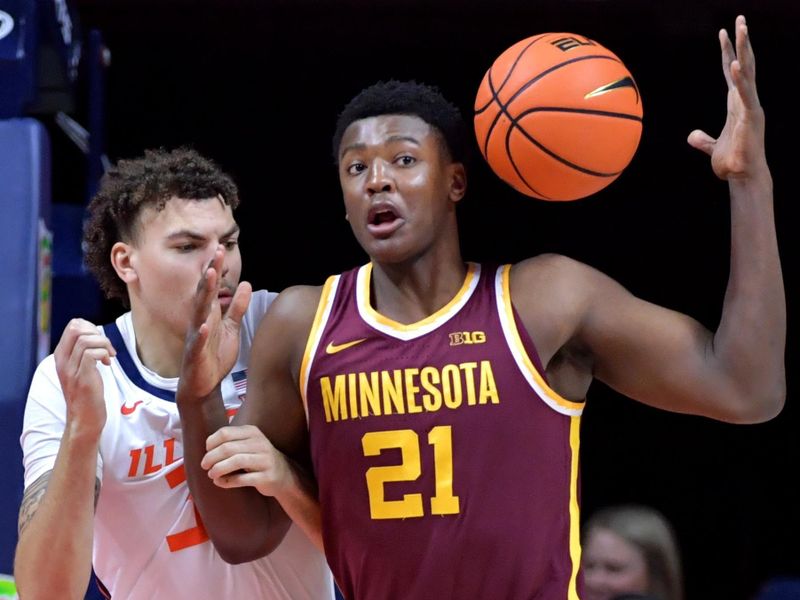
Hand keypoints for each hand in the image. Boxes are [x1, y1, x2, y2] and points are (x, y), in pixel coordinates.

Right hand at [53, 318, 115, 437]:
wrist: (84, 420)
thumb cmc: (87, 394)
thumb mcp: (80, 369)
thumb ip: (82, 353)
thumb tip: (95, 335)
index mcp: (61, 356)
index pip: (72, 326)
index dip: (91, 327)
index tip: (100, 341)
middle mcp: (62, 361)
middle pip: (76, 328)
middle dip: (97, 332)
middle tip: (106, 347)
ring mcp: (71, 370)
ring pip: (86, 340)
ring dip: (104, 344)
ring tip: (109, 356)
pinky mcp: (83, 379)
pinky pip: (92, 354)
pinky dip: (104, 354)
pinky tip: (108, 364)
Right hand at [179, 245, 251, 399]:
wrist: (203, 385)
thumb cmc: (215, 355)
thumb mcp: (231, 328)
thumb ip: (237, 308)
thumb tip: (246, 284)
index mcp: (209, 314)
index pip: (212, 287)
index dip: (216, 268)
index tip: (220, 248)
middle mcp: (200, 321)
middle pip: (205, 293)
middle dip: (210, 272)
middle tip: (215, 252)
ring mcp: (196, 337)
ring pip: (199, 312)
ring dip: (204, 294)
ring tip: (210, 277)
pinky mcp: (195, 355)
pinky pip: (197, 343)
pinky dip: (200, 335)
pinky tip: (204, 326)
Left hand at [202, 425, 293, 497]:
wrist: (284, 474)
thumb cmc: (258, 458)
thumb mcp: (248, 444)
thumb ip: (231, 441)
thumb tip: (207, 446)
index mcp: (252, 432)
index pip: (225, 433)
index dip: (211, 443)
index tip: (207, 452)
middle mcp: (260, 443)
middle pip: (227, 448)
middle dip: (211, 457)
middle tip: (204, 466)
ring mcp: (265, 460)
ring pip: (235, 461)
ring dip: (218, 469)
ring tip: (211, 474)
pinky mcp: (266, 476)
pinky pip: (242, 479)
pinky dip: (227, 482)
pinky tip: (220, 482)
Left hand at [687, 15, 766, 179]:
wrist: (743, 177)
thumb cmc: (732, 163)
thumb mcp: (712, 147)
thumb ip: (703, 140)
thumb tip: (692, 136)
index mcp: (737, 104)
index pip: (731, 72)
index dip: (727, 52)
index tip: (724, 32)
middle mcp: (746, 101)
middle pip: (743, 64)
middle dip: (741, 41)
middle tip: (740, 18)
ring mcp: (750, 107)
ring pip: (747, 72)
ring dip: (743, 50)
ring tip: (741, 28)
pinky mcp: (750, 117)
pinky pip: (744, 94)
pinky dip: (739, 79)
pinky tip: (733, 64)